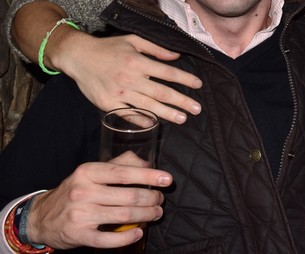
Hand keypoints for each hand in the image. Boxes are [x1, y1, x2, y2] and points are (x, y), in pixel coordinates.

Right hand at [26, 153, 171, 249]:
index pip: (124, 173)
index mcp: (88, 172)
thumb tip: (148, 162)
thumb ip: (119, 163)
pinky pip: (109, 239)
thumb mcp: (91, 172)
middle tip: (160, 200)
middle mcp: (83, 192)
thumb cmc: (74, 191)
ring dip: (146, 215)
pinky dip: (128, 237)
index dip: (149, 175)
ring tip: (155, 213)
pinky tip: (138, 232)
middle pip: (129, 196)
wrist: (40, 218)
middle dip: (152, 198)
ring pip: (124, 216)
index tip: (167, 179)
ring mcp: (80, 215)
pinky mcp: (79, 235)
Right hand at [59, 31, 201, 124]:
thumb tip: (177, 56)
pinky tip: (154, 124)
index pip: (168, 73)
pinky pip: (127, 114)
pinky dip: (141, 120)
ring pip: (148, 106)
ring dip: (167, 113)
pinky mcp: (107, 104)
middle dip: (182, 101)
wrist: (78, 56)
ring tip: (182, 119)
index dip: (185, 79)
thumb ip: (156, 49)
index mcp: (138, 62)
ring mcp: (119, 93)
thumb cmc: (108, 47)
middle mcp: (130, 78)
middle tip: (197, 109)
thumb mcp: (134, 41)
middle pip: (162, 92)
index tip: (198, 85)